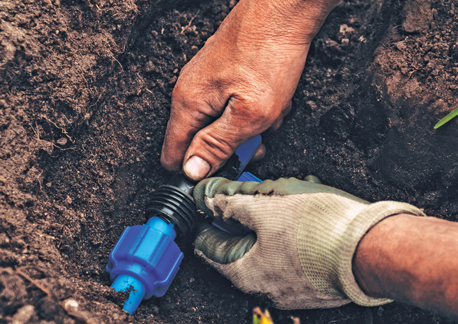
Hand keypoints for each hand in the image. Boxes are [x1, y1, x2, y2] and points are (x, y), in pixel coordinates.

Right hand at [160, 0, 340, 180]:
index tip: (223, 173)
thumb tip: (192, 171)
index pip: (173, 155)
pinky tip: (273, 99)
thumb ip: (218, 144)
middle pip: (203, 141)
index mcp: (188, 104)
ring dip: (250, 127)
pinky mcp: (225, 73)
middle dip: (234, 147)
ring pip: (225, 123)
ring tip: (270, 113)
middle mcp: (191, 91)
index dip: (197, 171)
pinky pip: (236, 105)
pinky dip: (256, 108)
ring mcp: (208, 81)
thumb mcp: (249, 114)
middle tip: (259, 139)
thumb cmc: (268, 56)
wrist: (284, 10)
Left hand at [192, 176, 423, 308]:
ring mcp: (292, 286)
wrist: (372, 249)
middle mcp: (265, 287)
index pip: (207, 246)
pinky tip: (310, 209)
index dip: (204, 218)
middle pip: (242, 243)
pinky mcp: (315, 279)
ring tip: (289, 195)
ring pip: (271, 243)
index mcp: (244, 273)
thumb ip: (231, 202)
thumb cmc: (319, 231)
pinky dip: (296, 228)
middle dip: (246, 213)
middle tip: (253, 190)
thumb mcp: (265, 206)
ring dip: (274, 217)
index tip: (205, 202)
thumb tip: (207, 198)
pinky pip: (295, 250)